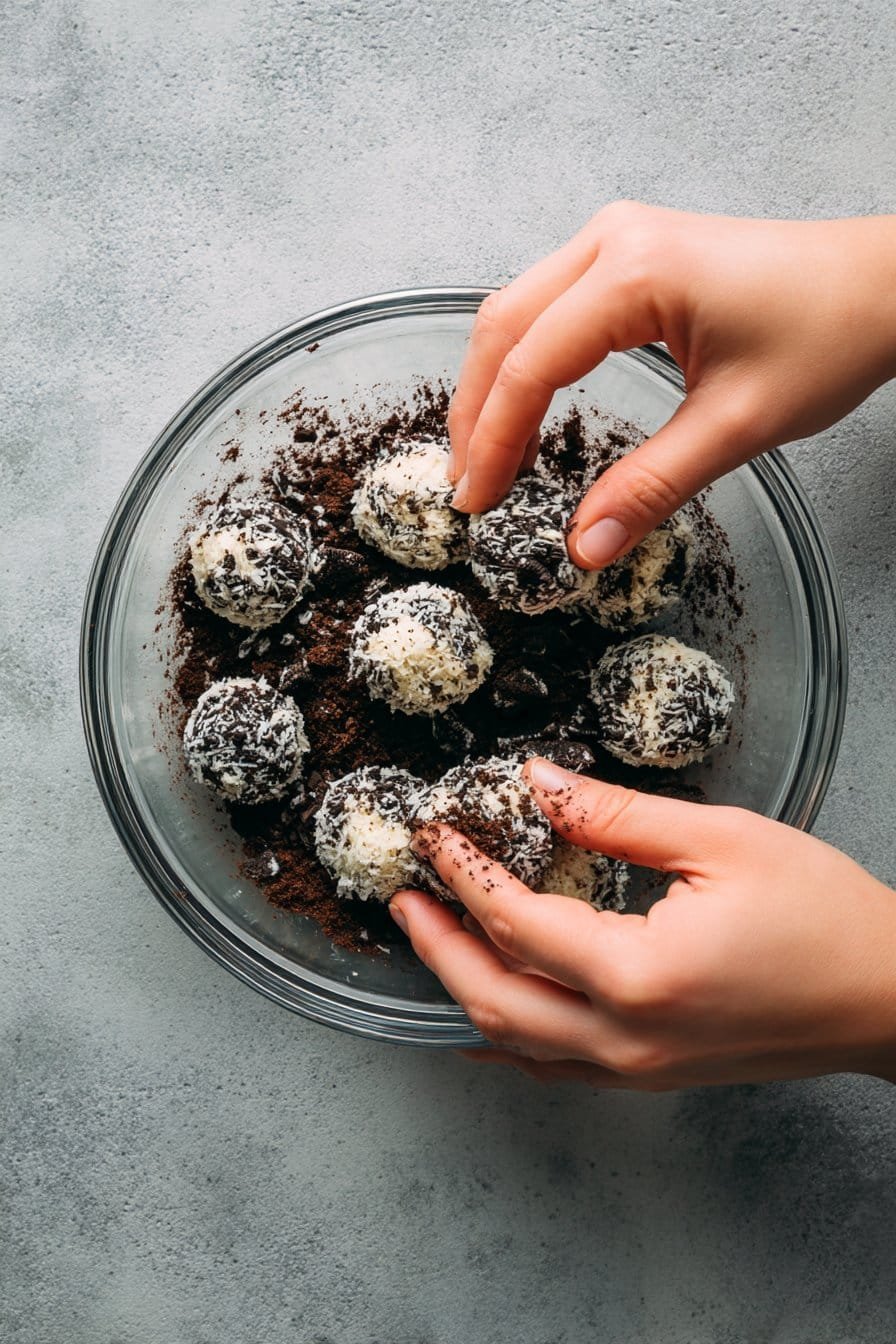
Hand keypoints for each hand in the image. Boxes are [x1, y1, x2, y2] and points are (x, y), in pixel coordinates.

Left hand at [390, 759, 895, 1089]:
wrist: (891, 998)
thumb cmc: (823, 916)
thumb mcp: (722, 840)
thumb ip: (617, 814)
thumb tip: (538, 781)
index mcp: (638, 974)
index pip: (516, 922)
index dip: (464, 875)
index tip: (433, 835)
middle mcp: (626, 1037)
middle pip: (493, 996)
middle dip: (437, 944)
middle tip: (401, 897)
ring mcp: (638, 1068)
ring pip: (517, 1042)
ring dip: (463, 987)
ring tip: (431, 939)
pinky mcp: (655, 1075)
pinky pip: (556, 1067)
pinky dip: (508, 1038)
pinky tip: (484, 1017)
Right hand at [447, 203, 895, 566]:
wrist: (885, 286)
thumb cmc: (829, 336)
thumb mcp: (736, 427)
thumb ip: (651, 488)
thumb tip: (585, 547)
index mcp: (635, 272)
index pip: (531, 364)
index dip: (493, 440)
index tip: (477, 500)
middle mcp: (613, 239)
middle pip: (503, 327)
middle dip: (475, 412)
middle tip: (469, 487)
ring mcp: (617, 238)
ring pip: (516, 311)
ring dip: (493, 385)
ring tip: (487, 458)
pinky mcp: (629, 252)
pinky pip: (548, 305)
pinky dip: (524, 361)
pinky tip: (524, 411)